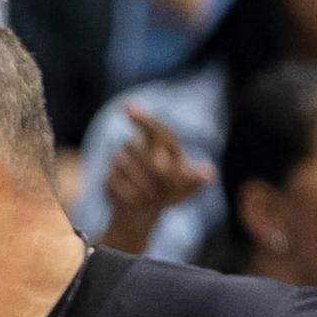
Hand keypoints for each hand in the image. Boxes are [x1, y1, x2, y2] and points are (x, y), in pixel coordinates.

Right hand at [105, 104, 213, 225]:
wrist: (144, 210)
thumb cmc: (169, 192)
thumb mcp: (185, 187)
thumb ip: (195, 179)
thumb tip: (209, 174)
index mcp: (158, 143)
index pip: (152, 128)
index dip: (141, 118)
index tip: (126, 107)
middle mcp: (136, 147)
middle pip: (136, 146)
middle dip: (151, 169)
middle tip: (163, 188)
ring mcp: (120, 161)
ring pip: (125, 165)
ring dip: (141, 184)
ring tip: (152, 197)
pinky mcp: (108, 178)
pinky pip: (115, 182)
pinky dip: (128, 195)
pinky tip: (135, 202)